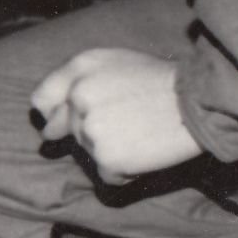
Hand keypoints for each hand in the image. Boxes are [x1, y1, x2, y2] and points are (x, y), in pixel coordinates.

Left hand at [30, 48, 201, 183]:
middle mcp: (77, 97)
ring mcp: (89, 129)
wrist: (195, 103)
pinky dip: (124, 171)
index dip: (52, 114)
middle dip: (83, 132)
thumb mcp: (117, 62)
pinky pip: (106, 175)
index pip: (42, 100)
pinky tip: (145, 151)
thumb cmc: (163, 81)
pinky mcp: (105, 159)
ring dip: (109, 150)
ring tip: (140, 134)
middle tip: (115, 130)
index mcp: (79, 68)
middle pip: (60, 129)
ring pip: (86, 152)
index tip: (59, 123)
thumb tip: (53, 114)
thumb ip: (82, 81)